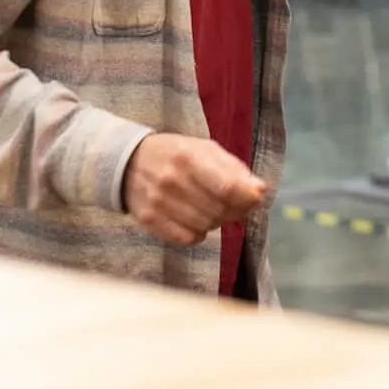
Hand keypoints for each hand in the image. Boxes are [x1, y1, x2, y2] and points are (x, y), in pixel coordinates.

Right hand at [122, 133, 266, 246]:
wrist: (128, 162)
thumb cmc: (176, 154)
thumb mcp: (205, 149)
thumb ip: (234, 169)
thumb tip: (260, 189)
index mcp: (189, 157)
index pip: (227, 187)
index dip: (248, 197)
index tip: (256, 197)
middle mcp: (172, 181)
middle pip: (219, 209)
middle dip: (235, 209)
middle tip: (235, 203)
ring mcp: (158, 202)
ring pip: (206, 226)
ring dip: (217, 221)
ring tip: (213, 208)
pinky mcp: (149, 220)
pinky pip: (187, 238)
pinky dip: (199, 233)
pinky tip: (197, 220)